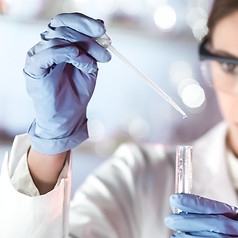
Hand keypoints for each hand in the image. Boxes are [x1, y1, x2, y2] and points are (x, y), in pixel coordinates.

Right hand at [24, 12, 110, 153]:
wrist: (67, 117)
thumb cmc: (77, 92)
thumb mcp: (90, 66)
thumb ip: (93, 49)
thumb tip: (101, 27)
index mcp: (60, 43)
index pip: (67, 21)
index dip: (85, 22)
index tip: (103, 29)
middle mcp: (47, 46)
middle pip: (63, 27)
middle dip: (88, 36)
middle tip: (105, 49)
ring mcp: (39, 55)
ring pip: (58, 38)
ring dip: (82, 47)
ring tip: (95, 63)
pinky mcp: (34, 68)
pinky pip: (48, 53)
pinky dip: (66, 52)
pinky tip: (81, 59)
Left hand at [165, 193, 237, 237]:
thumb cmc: (236, 236)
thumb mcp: (232, 221)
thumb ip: (213, 214)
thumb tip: (181, 206)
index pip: (216, 208)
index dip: (194, 203)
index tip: (176, 199)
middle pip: (213, 224)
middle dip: (188, 221)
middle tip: (170, 219)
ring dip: (187, 237)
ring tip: (174, 235)